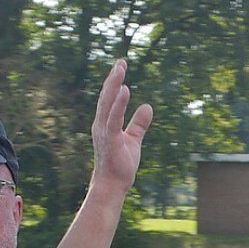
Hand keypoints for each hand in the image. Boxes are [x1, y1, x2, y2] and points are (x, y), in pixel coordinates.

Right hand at [89, 60, 152, 194]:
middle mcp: (101, 125)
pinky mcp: (110, 138)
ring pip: (107, 103)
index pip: (109, 99)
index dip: (114, 83)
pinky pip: (113, 117)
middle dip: (113, 78)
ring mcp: (104, 131)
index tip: (120, 67)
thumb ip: (139, 123)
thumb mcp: (133, 139)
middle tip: (121, 62)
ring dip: (113, 85)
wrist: (112, 185)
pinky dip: (118, 103)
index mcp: (105, 124)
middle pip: (106, 97)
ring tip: (120, 69)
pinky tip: (124, 90)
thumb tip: (147, 106)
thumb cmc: (120, 164)